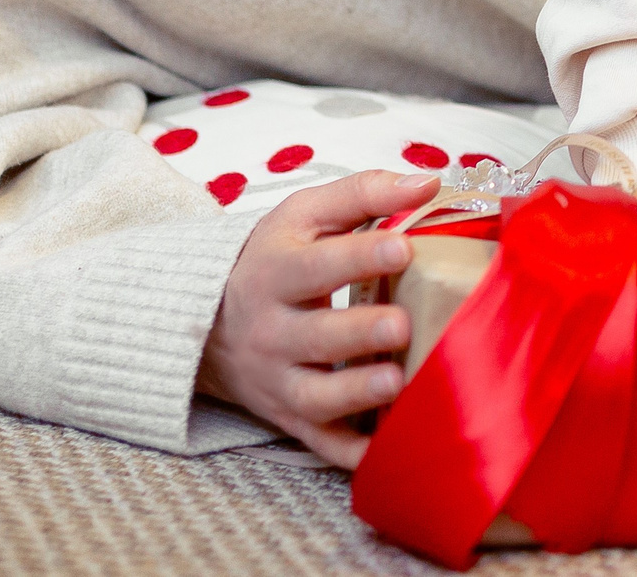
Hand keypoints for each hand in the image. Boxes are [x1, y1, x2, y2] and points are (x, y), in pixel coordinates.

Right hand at [198, 168, 437, 467]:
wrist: (207, 322)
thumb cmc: (275, 259)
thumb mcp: (304, 215)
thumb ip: (364, 193)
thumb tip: (429, 182)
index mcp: (277, 273)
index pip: (317, 264)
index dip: (360, 255)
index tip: (403, 245)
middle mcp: (273, 332)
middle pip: (315, 337)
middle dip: (359, 332)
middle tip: (402, 322)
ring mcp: (280, 381)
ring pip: (315, 397)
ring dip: (356, 393)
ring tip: (397, 380)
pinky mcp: (290, 419)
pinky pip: (320, 444)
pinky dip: (351, 453)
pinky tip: (391, 446)